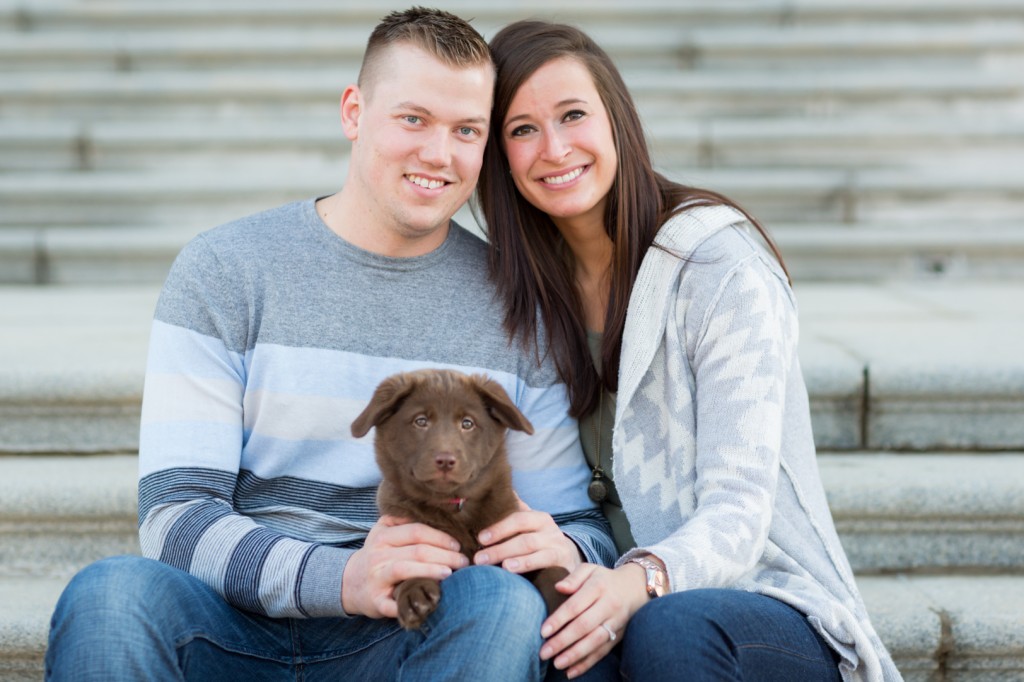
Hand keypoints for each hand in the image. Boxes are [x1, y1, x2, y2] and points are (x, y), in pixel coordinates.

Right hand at [341, 515, 467, 617]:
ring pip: (406, 570)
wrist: (349, 582)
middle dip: (445, 555)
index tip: (458, 545)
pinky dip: (412, 603)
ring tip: (450, 574)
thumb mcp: (384, 532)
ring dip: (431, 571)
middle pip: (417, 551)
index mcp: (383, 535)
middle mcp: (378, 554)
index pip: (416, 531)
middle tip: (463, 561)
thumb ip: (405, 522)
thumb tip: (442, 517)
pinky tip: (430, 603)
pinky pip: (394, 602)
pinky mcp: (375, 600)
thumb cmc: (378, 555)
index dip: (440, 537)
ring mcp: (376, 577)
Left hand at [473, 498, 582, 573]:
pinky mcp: (562, 559)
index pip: (517, 518)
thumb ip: (511, 516)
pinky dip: (527, 564)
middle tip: (479, 559)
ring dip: (510, 556)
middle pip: (522, 535)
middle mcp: (549, 528)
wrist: (567, 558)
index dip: (499, 528)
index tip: (480, 539)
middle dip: (499, 548)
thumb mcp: (528, 529)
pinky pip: (545, 560)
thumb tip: (483, 497)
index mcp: (537, 518)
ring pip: (531, 546)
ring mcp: (557, 543)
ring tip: (496, 565)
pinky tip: (512, 570)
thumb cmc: (539, 542)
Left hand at [539, 562, 649, 678]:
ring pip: (595, 641)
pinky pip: (603, 651)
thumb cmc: (604, 578)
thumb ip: (573, 577)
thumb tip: (558, 587)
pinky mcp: (620, 635)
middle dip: (563, 641)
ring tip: (556, 664)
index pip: (575, 605)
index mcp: (598, 587)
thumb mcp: (590, 569)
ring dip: (575, 655)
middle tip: (544, 652)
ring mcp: (616, 622)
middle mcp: (609, 605)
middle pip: (584, 626)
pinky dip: (587, 663)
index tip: (543, 631)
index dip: (559, 619)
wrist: (636, 587)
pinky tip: (571, 672)